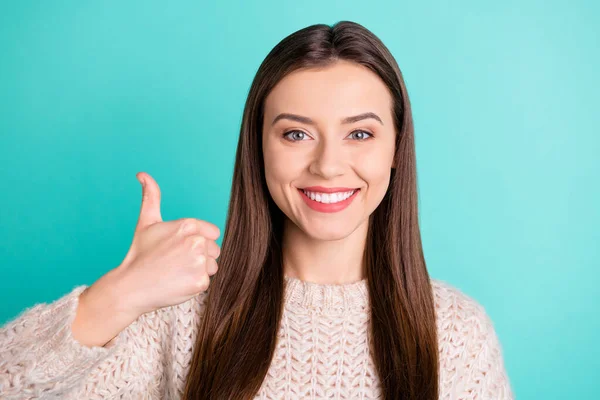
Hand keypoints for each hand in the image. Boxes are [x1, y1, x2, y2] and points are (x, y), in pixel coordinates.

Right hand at [111, 172, 220, 316]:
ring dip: (198, 270)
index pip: (212, 233)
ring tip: (176, 272)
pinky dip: (194, 285)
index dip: (197, 240)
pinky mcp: (200, 282)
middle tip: (175, 261)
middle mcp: (196, 241)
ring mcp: (199, 262)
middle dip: (199, 256)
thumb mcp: (146, 222)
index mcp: (187, 225)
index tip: (179, 248)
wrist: (130, 287)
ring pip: (212, 266)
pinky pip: (207, 281)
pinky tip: (177, 283)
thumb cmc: (139, 254)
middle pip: (214, 249)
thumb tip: (142, 174)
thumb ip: (151, 197)